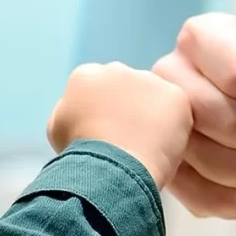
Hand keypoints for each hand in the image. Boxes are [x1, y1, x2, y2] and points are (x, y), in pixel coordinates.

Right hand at [47, 62, 193, 185]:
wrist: (110, 167)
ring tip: (147, 149)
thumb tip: (84, 112)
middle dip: (129, 109)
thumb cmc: (79, 154)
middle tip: (129, 141)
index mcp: (86, 76)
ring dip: (153, 116)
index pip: (98, 89)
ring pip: (154, 97)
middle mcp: (117, 68)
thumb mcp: (58, 129)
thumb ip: (72, 111)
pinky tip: (164, 149)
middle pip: (128, 88)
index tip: (106, 134)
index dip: (104, 113)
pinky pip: (176, 112)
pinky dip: (174, 129)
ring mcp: (148, 79)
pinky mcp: (175, 95)